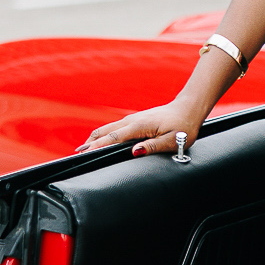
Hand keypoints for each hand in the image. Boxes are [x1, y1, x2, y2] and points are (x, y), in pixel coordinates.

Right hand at [78, 104, 204, 157]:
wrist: (189, 108)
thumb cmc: (184, 126)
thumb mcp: (173, 141)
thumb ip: (153, 147)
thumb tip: (135, 152)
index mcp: (139, 126)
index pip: (112, 138)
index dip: (97, 147)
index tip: (83, 154)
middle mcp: (132, 121)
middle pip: (105, 132)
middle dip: (90, 142)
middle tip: (76, 155)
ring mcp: (132, 119)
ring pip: (108, 128)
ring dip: (94, 138)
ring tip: (82, 150)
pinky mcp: (135, 120)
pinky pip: (114, 128)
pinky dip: (103, 134)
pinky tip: (99, 141)